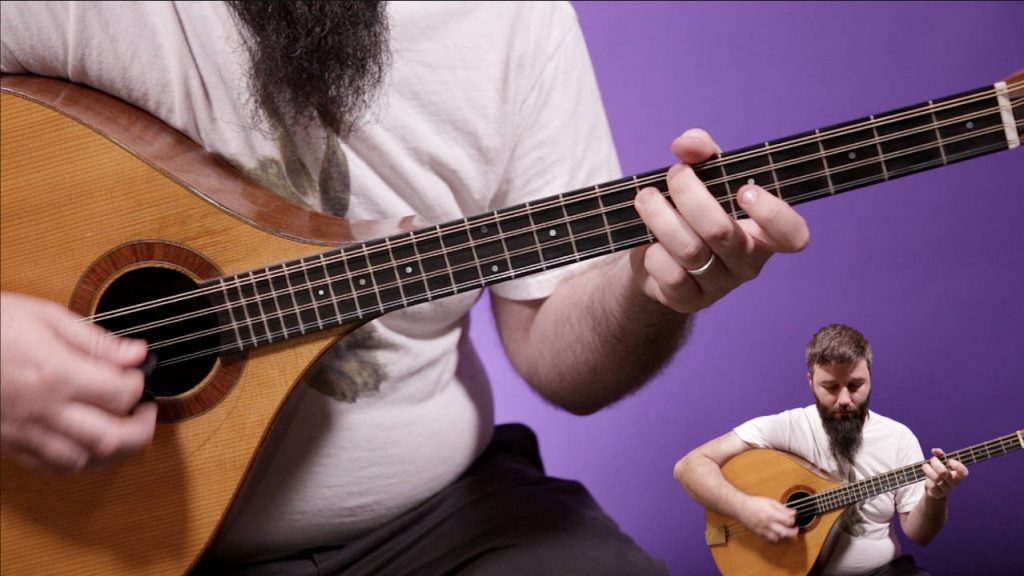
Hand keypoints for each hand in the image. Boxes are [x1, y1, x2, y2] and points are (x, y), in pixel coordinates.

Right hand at [0, 292, 156, 474]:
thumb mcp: (44, 317)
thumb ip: (95, 340)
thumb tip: (135, 353)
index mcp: (56, 374)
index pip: (121, 394)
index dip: (140, 384)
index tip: (139, 373)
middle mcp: (43, 409)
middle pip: (113, 438)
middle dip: (143, 429)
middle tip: (148, 412)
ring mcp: (25, 431)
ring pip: (85, 460)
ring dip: (115, 450)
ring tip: (124, 429)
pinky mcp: (9, 443)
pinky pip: (52, 467)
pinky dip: (79, 461)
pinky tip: (86, 444)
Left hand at [630, 129, 809, 313]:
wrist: (656, 255)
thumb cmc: (691, 210)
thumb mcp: (701, 174)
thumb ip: (701, 150)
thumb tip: (687, 145)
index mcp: (764, 231)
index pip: (793, 235)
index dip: (774, 214)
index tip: (745, 190)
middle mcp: (748, 262)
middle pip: (722, 231)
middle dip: (691, 196)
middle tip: (674, 174)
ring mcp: (720, 285)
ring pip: (690, 251)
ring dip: (661, 217)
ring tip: (646, 197)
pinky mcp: (690, 300)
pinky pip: (671, 275)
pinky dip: (653, 253)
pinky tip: (649, 242)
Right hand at [738, 494, 798, 543]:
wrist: (740, 507)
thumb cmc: (755, 503)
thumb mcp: (770, 501)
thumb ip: (782, 508)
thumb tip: (793, 513)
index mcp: (772, 514)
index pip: (788, 521)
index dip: (793, 520)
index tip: (793, 518)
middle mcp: (768, 524)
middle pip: (785, 533)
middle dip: (793, 532)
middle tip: (795, 529)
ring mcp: (763, 530)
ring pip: (778, 538)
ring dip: (784, 536)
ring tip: (785, 531)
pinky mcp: (759, 534)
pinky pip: (769, 541)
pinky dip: (775, 539)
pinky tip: (776, 534)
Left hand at [922, 448, 967, 499]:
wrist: (933, 489)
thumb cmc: (938, 473)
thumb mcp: (941, 463)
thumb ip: (940, 455)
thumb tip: (935, 450)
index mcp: (957, 475)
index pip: (963, 472)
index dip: (958, 466)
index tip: (950, 460)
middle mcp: (954, 483)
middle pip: (944, 472)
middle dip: (935, 463)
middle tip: (932, 460)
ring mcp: (946, 490)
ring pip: (935, 478)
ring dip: (928, 470)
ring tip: (926, 467)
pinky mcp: (938, 494)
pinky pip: (931, 485)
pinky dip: (927, 480)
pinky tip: (928, 479)